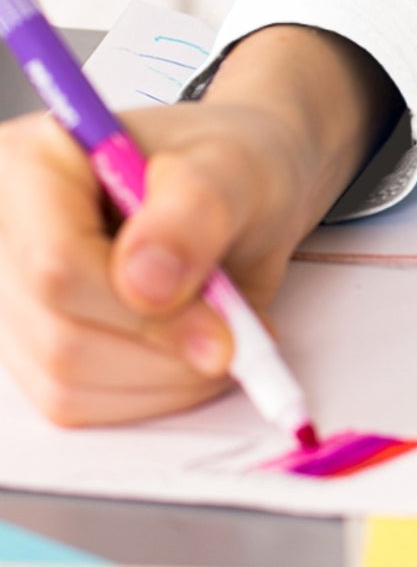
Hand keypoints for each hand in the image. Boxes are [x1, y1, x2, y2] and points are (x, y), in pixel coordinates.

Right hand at [0, 25, 399, 427]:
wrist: (242, 192)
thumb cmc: (236, 165)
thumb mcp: (237, 169)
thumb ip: (195, 214)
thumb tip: (146, 282)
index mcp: (33, 164)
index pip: (57, 264)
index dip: (143, 313)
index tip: (224, 328)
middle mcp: (4, 232)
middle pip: (60, 334)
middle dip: (165, 350)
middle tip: (240, 331)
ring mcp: (10, 296)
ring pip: (66, 382)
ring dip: (165, 379)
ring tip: (225, 333)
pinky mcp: (31, 346)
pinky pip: (78, 402)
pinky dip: (152, 393)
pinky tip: (190, 352)